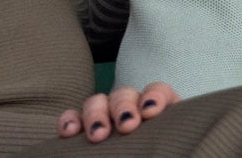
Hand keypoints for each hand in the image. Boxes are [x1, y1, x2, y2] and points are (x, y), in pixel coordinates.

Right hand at [58, 82, 179, 141]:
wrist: (146, 156)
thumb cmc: (164, 153)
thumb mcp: (169, 146)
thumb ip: (170, 140)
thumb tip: (173, 147)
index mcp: (157, 110)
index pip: (158, 91)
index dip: (154, 96)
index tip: (150, 112)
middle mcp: (130, 107)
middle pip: (125, 95)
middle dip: (124, 107)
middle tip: (127, 126)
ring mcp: (106, 114)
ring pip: (98, 101)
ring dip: (96, 115)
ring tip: (97, 135)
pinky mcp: (83, 127)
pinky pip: (73, 117)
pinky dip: (69, 120)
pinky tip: (69, 132)